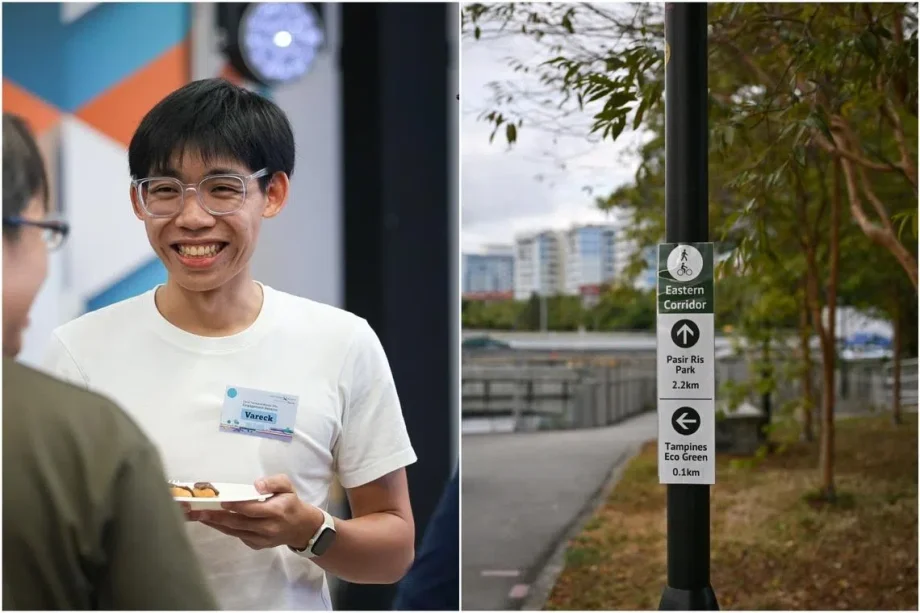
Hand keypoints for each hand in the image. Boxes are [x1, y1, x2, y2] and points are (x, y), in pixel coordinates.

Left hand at [191, 475, 322, 550]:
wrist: (300, 528)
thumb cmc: (291, 503)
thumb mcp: (288, 486)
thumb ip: (273, 482)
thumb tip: (256, 485)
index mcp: (277, 511)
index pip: (253, 509)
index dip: (237, 506)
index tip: (221, 502)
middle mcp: (268, 527)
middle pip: (239, 522)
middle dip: (217, 517)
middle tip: (199, 512)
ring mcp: (261, 539)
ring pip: (235, 531)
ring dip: (215, 524)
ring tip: (199, 517)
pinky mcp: (256, 545)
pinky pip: (237, 536)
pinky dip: (224, 529)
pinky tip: (212, 522)